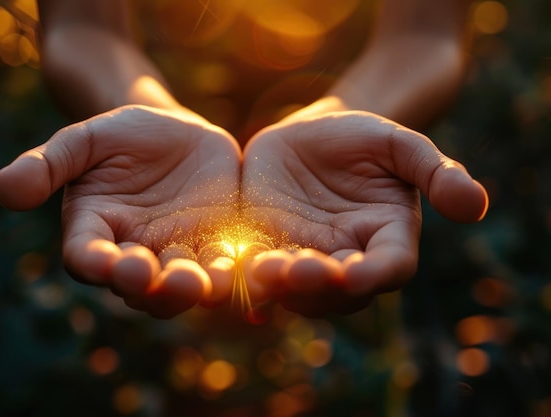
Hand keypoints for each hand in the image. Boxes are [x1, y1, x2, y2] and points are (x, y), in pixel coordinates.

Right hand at [0, 105, 240, 317]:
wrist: (172, 129)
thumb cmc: (121, 135)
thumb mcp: (84, 141)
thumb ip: (48, 164)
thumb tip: (3, 190)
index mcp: (95, 233)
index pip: (87, 259)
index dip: (95, 264)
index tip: (108, 262)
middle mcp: (135, 254)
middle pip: (139, 286)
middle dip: (153, 287)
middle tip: (167, 280)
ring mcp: (178, 253)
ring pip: (184, 284)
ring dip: (197, 288)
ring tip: (211, 282)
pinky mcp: (217, 244)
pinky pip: (225, 264)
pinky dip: (235, 270)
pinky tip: (248, 267)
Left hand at [241, 111, 487, 316]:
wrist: (314, 131)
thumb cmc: (365, 138)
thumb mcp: (401, 145)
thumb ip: (436, 172)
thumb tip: (476, 206)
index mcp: (386, 238)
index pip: (390, 268)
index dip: (376, 274)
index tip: (358, 273)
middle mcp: (347, 257)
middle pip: (339, 290)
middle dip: (319, 285)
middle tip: (300, 272)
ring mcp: (305, 255)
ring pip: (295, 288)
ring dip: (280, 286)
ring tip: (263, 271)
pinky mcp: (266, 245)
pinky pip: (257, 266)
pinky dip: (247, 271)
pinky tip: (233, 266)